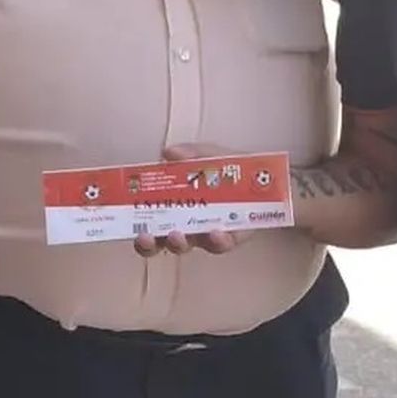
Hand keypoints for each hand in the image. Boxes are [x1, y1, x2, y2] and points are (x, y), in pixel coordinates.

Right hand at [133, 144, 255, 257]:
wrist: (266, 180)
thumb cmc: (230, 169)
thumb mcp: (209, 156)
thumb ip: (191, 154)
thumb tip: (169, 152)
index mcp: (175, 206)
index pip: (149, 224)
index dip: (138, 231)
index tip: (130, 229)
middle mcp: (186, 225)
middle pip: (161, 242)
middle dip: (151, 243)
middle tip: (148, 236)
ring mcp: (207, 234)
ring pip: (187, 246)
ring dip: (178, 242)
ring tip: (178, 234)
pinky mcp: (230, 238)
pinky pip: (220, 245)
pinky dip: (216, 241)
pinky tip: (215, 233)